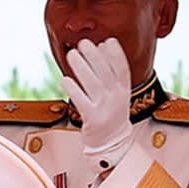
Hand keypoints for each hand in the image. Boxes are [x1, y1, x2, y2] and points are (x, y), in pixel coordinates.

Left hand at [61, 37, 134, 166]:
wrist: (112, 145)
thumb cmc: (111, 114)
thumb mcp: (117, 94)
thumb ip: (111, 73)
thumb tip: (101, 46)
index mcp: (124, 91)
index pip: (122, 69)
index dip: (116, 54)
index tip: (107, 41)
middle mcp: (116, 99)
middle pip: (106, 73)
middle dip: (94, 56)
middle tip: (83, 43)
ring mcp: (105, 109)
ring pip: (92, 83)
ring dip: (81, 67)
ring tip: (72, 54)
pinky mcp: (92, 120)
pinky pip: (81, 100)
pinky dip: (72, 88)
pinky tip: (64, 79)